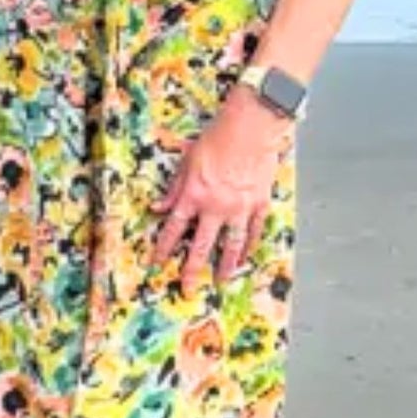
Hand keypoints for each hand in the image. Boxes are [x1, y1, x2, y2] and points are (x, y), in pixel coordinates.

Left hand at [150, 86, 292, 291]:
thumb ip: (174, 188)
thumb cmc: (217, 138)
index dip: (163, 248)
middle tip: (187, 290)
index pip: (173, 229)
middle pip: (200, 246)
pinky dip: (250, 245)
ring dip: (225, 266)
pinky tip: (246, 257)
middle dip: (191, 270)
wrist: (252, 127)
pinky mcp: (260, 204)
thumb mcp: (187, 161)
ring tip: (220, 282)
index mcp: (194, 195)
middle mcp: (215, 207)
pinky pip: (254, 231)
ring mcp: (240, 208)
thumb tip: (158, 206)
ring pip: (231, 245)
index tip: (156, 264)